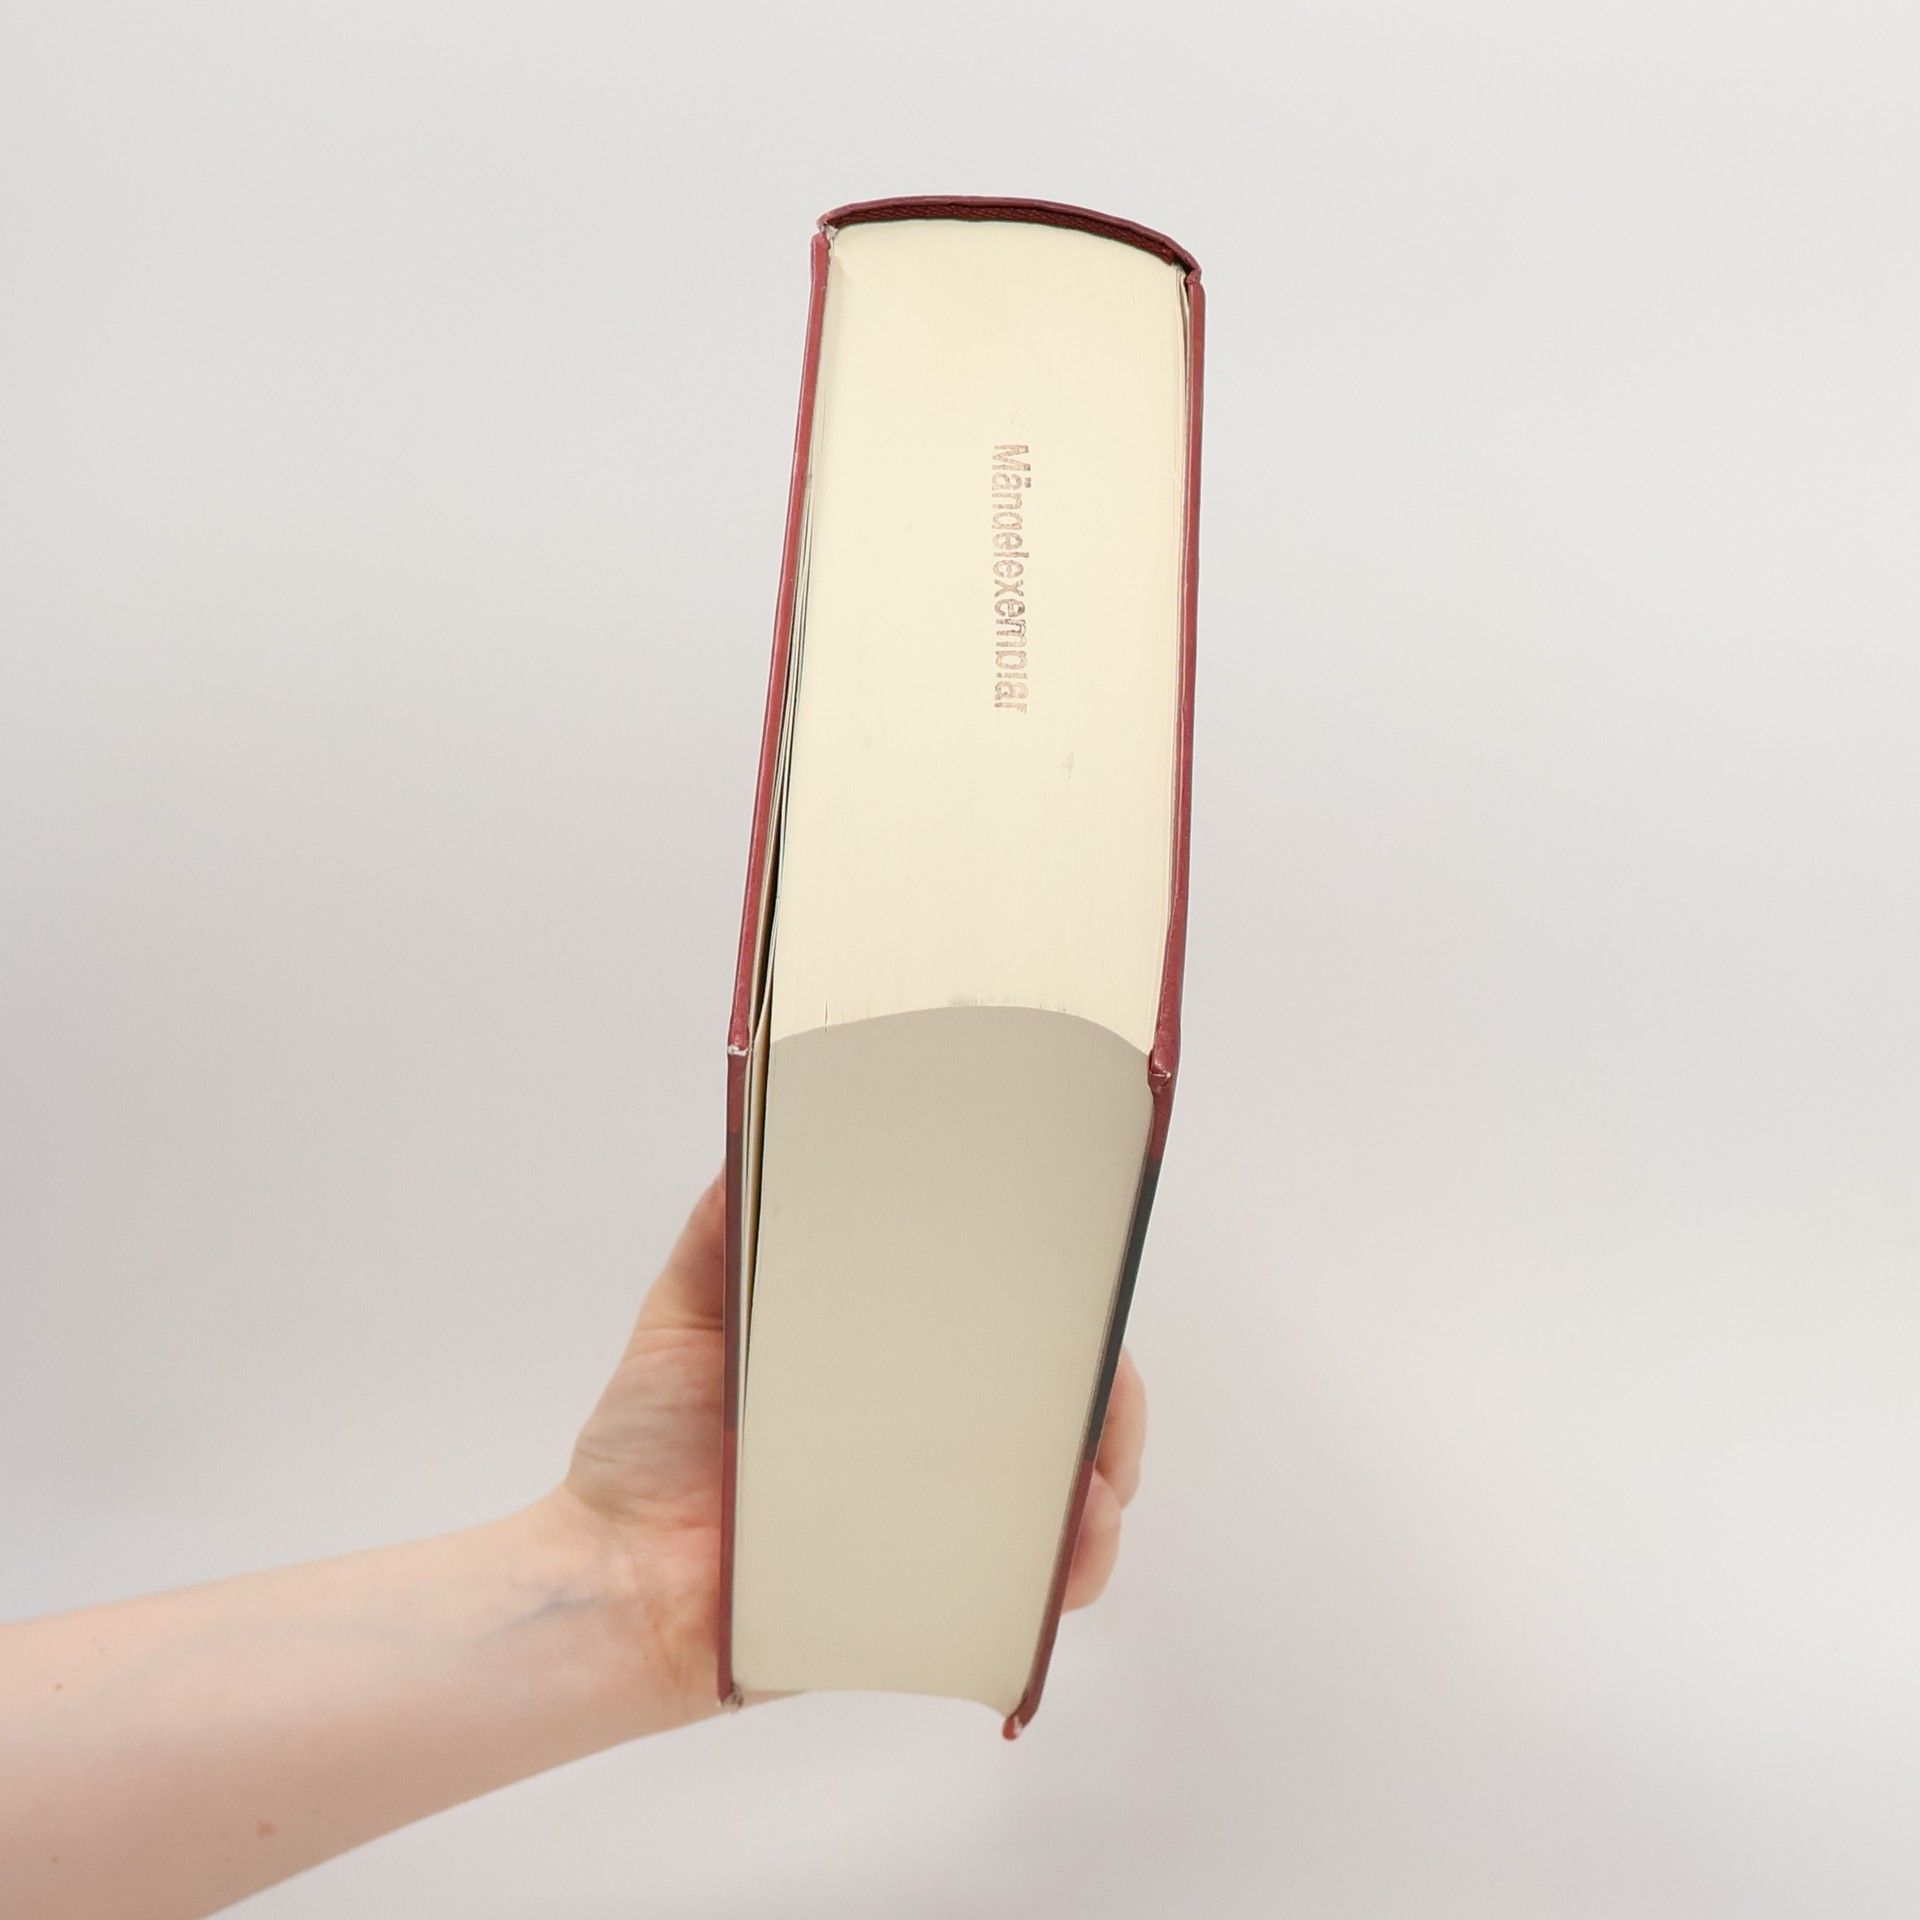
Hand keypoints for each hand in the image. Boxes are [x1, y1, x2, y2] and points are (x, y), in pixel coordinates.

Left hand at [555, 1170, 1148, 1721]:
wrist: (605, 1577)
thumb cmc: (646, 1445)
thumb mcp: (687, 1312)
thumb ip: (722, 1230)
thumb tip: (753, 1131)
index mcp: (886, 1373)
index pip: (1000, 1334)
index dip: (1060, 1314)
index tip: (1087, 1288)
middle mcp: (925, 1447)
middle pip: (1054, 1416)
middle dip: (1107, 1398)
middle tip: (1107, 1384)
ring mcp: (933, 1528)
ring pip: (1061, 1506)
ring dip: (1104, 1483)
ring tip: (1099, 1477)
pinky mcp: (923, 1604)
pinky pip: (1022, 1600)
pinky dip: (1067, 1574)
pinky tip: (1073, 1544)